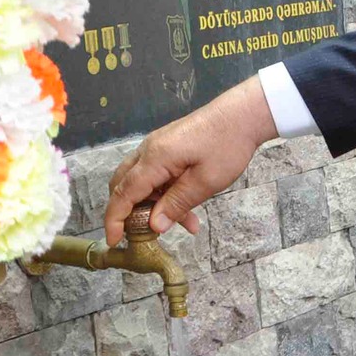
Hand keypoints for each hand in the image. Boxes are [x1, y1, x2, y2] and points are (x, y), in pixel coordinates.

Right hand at [102, 78, 277, 244]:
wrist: (243, 114)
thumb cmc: (227, 145)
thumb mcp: (205, 182)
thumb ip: (176, 204)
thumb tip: (154, 226)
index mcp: (154, 158)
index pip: (123, 193)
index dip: (114, 219)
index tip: (113, 241)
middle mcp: (149, 150)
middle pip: (124, 185)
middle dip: (129, 213)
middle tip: (144, 235)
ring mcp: (158, 147)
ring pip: (143, 182)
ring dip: (156, 205)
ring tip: (187, 225)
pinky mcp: (168, 147)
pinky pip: (157, 175)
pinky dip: (167, 194)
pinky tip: (190, 211)